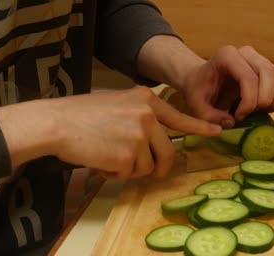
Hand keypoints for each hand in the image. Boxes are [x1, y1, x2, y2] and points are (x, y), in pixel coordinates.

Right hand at [0, 86, 220, 179]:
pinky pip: (130, 175)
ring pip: (148, 167)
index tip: (217, 132)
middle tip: (140, 169)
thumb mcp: (116, 103)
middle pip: (167, 154)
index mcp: (145, 99)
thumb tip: (154, 137)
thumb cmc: (80, 114)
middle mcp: (148, 115)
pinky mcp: (129, 156)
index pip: (179, 116)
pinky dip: (115, 174)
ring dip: (130, 169)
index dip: (199, 127)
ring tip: (107, 156)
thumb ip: (139, 115)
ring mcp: (140, 135)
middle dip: (157, 167)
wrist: (57, 123)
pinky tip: (100, 161)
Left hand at [181, 45, 273, 127]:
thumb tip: (231, 122)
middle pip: (269, 74)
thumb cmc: (199, 90)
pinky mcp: (271, 68)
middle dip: (262, 101)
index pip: (248, 77)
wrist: (201, 81)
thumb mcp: (196, 105)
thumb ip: (209, 116)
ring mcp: (261, 58)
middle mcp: (247, 53)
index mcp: (227, 56)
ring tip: (257, 112)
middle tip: (248, 116)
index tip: (238, 117)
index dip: (249, 101)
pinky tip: (264, 108)